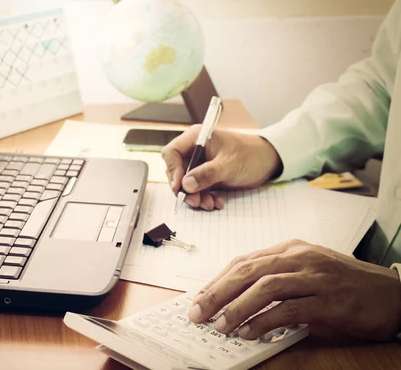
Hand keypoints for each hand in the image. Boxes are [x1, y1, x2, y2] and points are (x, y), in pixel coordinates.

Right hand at [161, 127, 281, 209]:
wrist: (270, 161)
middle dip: (184, 188)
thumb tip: (185, 185)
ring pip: (186, 183)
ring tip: (209, 204)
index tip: (179, 186)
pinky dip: (204, 198)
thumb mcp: (229, 164)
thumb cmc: (251, 155)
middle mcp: (195, 151)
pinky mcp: (207, 176)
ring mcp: (201, 164)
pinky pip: (198, 189)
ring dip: (195, 196)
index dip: (172, 170)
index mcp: (196, 139)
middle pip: (177, 171)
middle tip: (194, 200)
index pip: (172, 153)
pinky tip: (216, 202)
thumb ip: (206, 174)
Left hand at [187, 239, 400, 340]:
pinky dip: (265, 321)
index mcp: (290, 249)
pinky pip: (289, 309)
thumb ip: (276, 277)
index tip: (199, 298)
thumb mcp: (306, 271)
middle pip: (248, 271)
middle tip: (198, 312)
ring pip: (266, 287)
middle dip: (217, 292)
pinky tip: (250, 332)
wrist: (391, 293)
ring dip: (237, 307)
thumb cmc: (345, 283)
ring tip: (219, 325)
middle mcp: (300, 257)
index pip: (243, 261)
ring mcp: (315, 277)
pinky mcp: (329, 300)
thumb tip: (238, 297)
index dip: (218, 280)